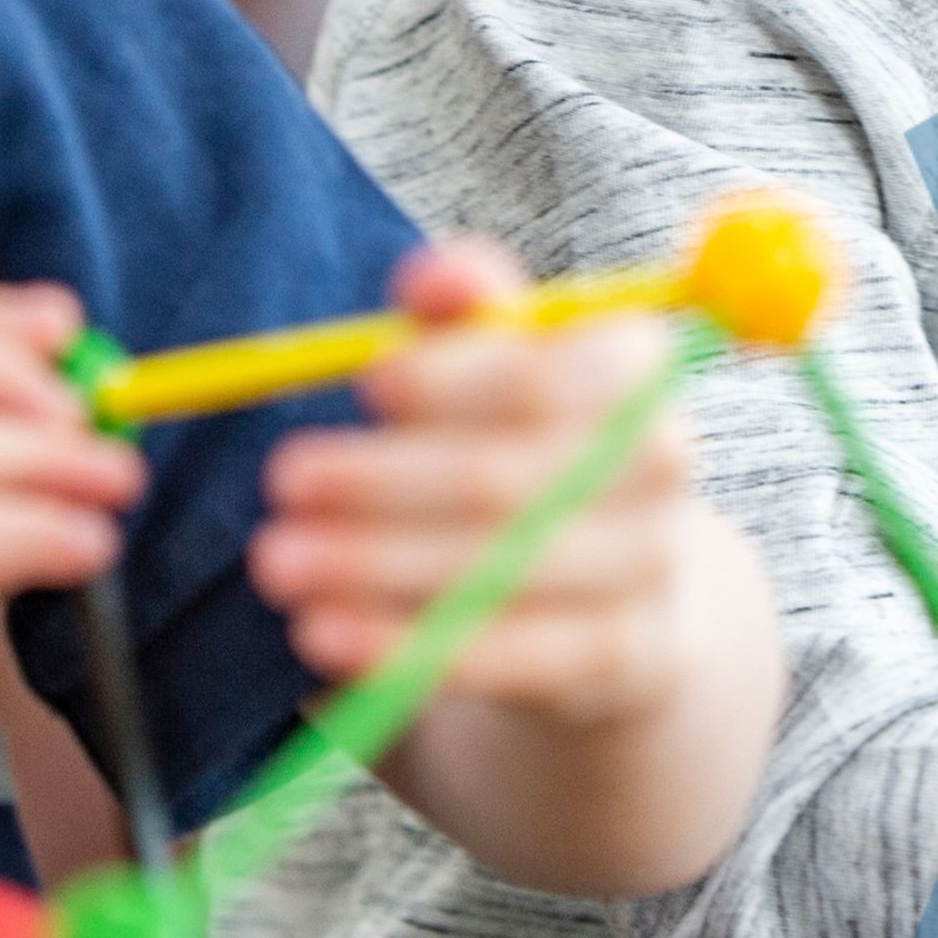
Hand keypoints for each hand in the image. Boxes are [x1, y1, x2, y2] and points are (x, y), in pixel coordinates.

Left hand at [249, 241, 743, 721]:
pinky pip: (507, 657)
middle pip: (510, 477)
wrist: (620, 578)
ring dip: (374, 567)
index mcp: (635, 368)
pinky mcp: (620, 658)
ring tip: (277, 563)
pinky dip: (407, 647)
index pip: (542, 373)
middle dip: (380, 480)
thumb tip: (431, 280)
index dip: (451, 378)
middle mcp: (660, 465)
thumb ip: (466, 311)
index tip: (366, 382)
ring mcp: (648, 568)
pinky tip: (325, 634)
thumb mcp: (498, 362)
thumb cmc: (528, 439)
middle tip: (281, 481)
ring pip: (499, 571)